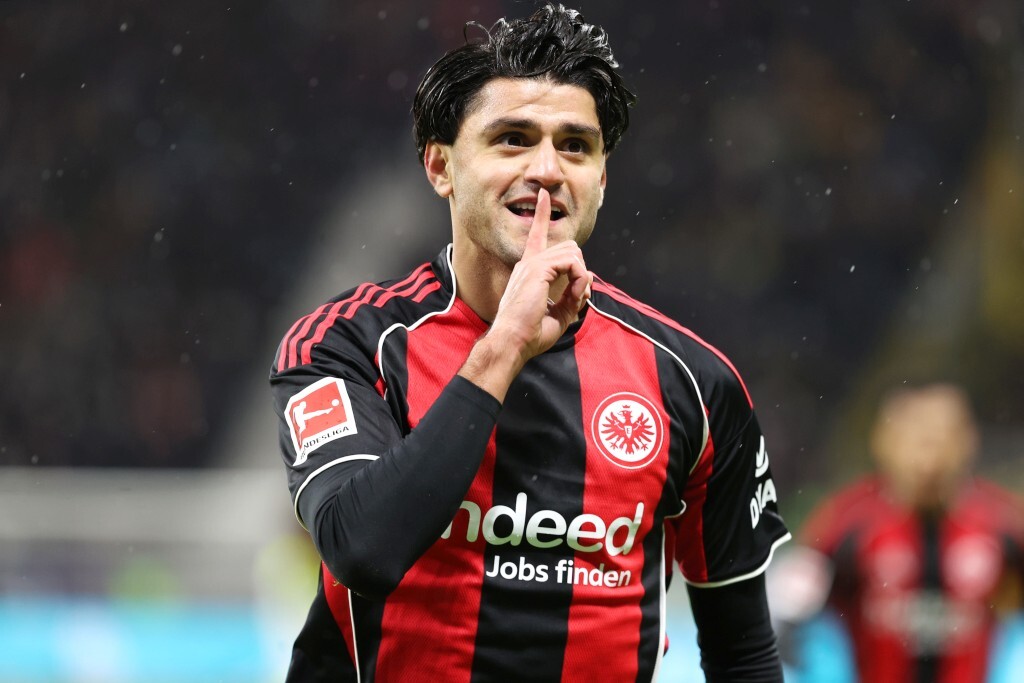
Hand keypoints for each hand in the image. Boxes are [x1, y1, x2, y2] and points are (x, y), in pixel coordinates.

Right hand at [488, 188, 592, 364]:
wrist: (513, 342)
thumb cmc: (531, 333)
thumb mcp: (560, 314)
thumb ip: (573, 295)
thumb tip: (587, 278)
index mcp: (530, 271)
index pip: (537, 236)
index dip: (542, 214)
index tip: (544, 195)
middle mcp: (529, 263)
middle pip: (569, 247)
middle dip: (581, 269)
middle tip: (580, 295)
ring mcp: (533, 264)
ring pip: (573, 253)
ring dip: (582, 277)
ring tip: (577, 298)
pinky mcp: (538, 270)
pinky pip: (573, 263)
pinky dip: (580, 279)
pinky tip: (576, 295)